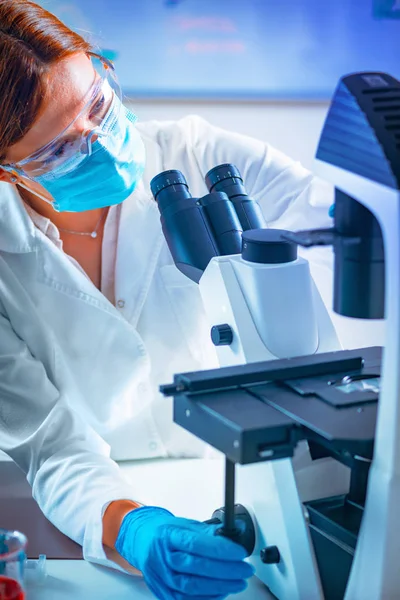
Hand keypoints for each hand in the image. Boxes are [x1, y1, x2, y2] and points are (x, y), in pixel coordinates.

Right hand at [115, 506, 254, 599]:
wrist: (143, 542)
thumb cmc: (166, 533)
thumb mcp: (185, 524)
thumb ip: (208, 532)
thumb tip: (234, 534)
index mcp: (168, 535)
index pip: (196, 543)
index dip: (220, 549)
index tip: (239, 552)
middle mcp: (162, 557)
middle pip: (196, 567)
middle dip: (226, 570)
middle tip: (244, 569)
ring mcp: (161, 577)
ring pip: (192, 587)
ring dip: (220, 586)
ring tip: (238, 582)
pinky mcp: (163, 593)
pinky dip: (207, 598)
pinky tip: (221, 591)